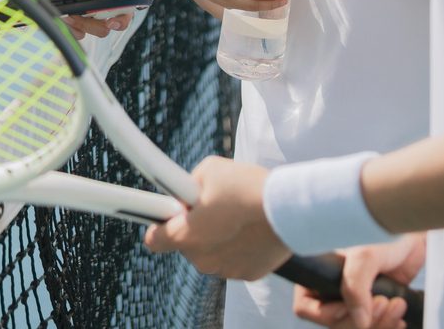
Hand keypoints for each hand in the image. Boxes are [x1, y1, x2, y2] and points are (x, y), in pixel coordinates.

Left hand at [23, 0, 133, 36]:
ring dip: (90, 26)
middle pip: (120, 9)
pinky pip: (81, 32)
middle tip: (111, 22)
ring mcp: (88, 10)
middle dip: (121, 18)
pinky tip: (63, 21)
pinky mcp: (76, 22)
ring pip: (101, 26)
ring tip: (71, 17)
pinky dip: (75, 30)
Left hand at [143, 157, 290, 280]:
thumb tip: (184, 194)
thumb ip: (188, 185)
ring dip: (217, 238)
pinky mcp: (248, 274)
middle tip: (212, 206)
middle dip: (195, 227)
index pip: (154, 239)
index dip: (161, 223)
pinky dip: (239, 247)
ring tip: (236, 216)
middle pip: (187, 244)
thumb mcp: (208, 170)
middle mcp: (201, 260)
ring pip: (211, 253)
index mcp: (185, 236)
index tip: (168, 213)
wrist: (289, 209)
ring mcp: (225, 270)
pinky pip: (234, 259)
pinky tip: (251, 228)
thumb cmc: (246, 187)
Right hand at [293, 234, 423, 326]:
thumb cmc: (382, 231)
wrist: (410, 233)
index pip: (307, 307)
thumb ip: (354, 288)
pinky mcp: (372, 305)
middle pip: (335, 323)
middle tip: (382, 303)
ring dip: (380, 324)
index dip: (329, 314)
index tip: (353, 308)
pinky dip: (387, 325)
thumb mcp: (363, 255)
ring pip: (356, 327)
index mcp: (317, 272)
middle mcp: (331, 288)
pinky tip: (399, 315)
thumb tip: (360, 322)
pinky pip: (374, 326)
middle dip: (361, 321)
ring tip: (397, 305)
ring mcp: (353, 299)